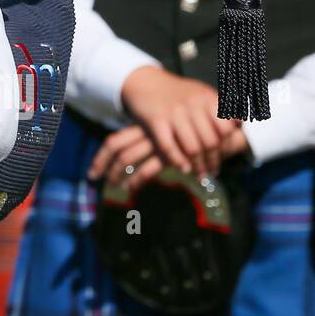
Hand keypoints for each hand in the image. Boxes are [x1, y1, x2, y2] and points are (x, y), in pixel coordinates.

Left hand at [90, 113, 248, 190]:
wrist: (221, 129)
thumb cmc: (196, 134)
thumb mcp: (173, 136)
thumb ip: (158, 144)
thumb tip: (139, 158)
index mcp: (145, 127)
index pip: (115, 140)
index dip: (101, 157)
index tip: (93, 172)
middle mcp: (147, 133)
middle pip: (116, 146)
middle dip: (102, 164)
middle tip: (94, 178)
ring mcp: (157, 142)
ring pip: (129, 158)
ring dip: (119, 174)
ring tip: (114, 187)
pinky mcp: (169, 153)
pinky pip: (148, 168)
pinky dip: (139, 179)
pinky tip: (133, 188)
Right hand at [118, 65, 224, 177]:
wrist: (146, 81)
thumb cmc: (178, 91)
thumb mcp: (202, 93)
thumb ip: (221, 107)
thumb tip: (240, 124)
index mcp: (207, 98)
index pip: (226, 129)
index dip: (227, 145)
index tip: (226, 154)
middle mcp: (193, 105)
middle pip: (210, 142)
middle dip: (213, 161)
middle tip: (213, 171)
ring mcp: (174, 113)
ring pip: (192, 148)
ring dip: (197, 165)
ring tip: (200, 174)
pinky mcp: (156, 120)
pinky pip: (169, 147)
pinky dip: (178, 161)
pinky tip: (183, 168)